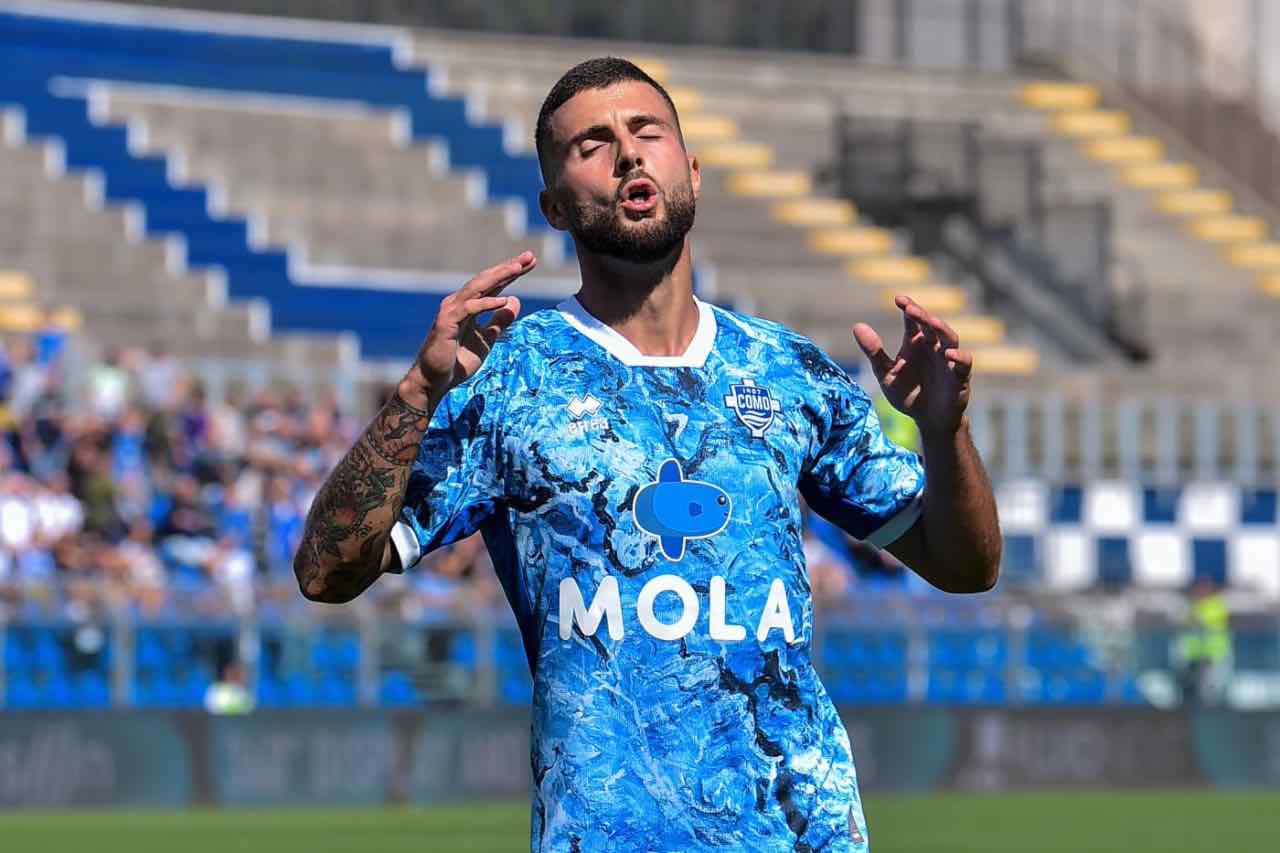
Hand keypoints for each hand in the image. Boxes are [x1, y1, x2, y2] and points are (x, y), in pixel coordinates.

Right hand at [401, 251, 535, 407]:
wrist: (435, 381)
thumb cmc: (457, 361)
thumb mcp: (487, 340)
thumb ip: (499, 321)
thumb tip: (515, 301)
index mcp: (469, 306)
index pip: (493, 285)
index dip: (511, 273)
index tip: (531, 262)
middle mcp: (459, 303)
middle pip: (487, 280)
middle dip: (508, 267)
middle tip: (529, 256)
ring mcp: (451, 311)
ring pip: (478, 287)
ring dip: (498, 276)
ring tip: (518, 268)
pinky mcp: (446, 323)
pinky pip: (469, 309)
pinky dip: (486, 303)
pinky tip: (503, 300)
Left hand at [852, 295, 972, 437]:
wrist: (927, 420)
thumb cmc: (907, 393)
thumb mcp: (886, 374)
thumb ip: (874, 352)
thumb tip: (857, 326)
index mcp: (915, 342)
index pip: (913, 319)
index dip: (908, 307)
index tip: (898, 299)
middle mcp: (933, 346)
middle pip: (930, 325)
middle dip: (922, 315)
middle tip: (910, 308)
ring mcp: (948, 360)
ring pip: (950, 338)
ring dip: (942, 329)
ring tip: (930, 322)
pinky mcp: (960, 377)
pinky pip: (963, 363)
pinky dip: (959, 357)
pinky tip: (949, 354)